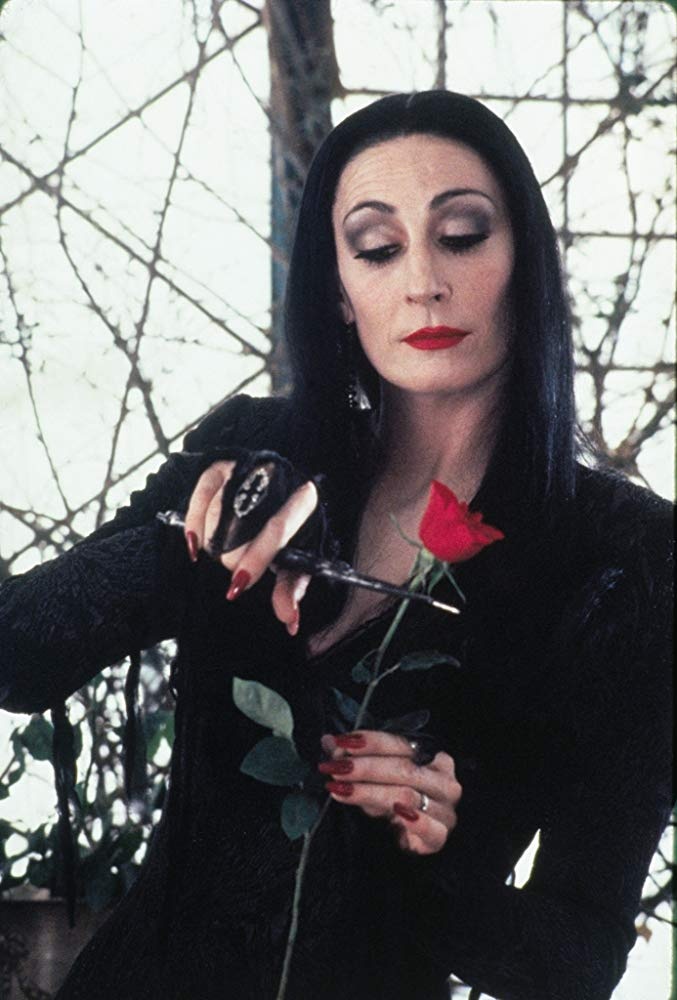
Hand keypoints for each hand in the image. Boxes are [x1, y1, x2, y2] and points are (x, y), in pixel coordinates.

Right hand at [183, 460, 317, 635]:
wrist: (282, 489)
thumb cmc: (291, 531)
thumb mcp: (296, 558)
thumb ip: (291, 587)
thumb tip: (289, 621)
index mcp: (303, 499)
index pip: (277, 528)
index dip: (256, 558)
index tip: (238, 585)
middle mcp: (276, 476)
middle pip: (243, 520)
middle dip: (233, 555)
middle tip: (233, 573)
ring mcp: (246, 468)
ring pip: (218, 509)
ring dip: (214, 542)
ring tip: (220, 557)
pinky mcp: (221, 466)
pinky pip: (199, 495)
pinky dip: (193, 524)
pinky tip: (194, 546)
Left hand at [318, 730, 461, 854]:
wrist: (411, 839)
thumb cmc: (394, 801)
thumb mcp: (374, 778)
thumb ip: (354, 759)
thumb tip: (327, 741)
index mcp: (432, 758)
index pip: (401, 744)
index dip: (370, 742)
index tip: (341, 744)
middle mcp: (443, 781)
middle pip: (404, 769)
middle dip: (365, 767)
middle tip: (335, 768)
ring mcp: (445, 810)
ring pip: (408, 796)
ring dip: (371, 792)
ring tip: (341, 790)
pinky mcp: (440, 838)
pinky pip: (432, 829)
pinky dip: (414, 820)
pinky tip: (395, 813)